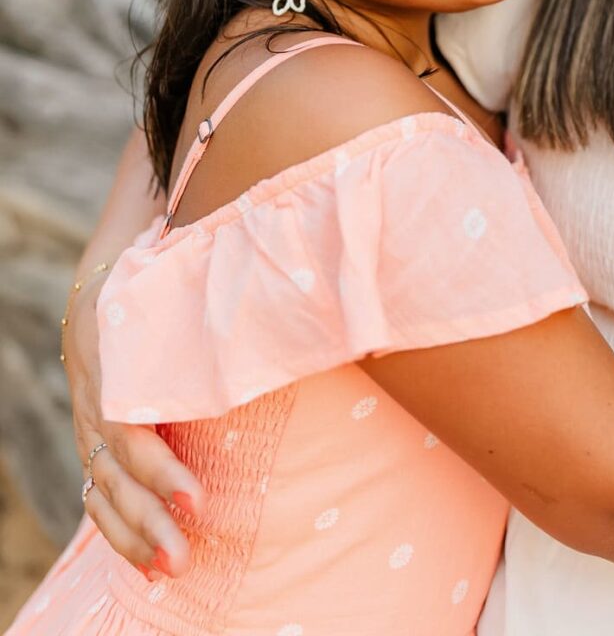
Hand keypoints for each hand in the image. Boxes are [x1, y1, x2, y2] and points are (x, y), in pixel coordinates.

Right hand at [66, 274, 203, 576]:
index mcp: (116, 368)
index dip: (159, 469)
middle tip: (185, 555)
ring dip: (136, 538)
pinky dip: (123, 537)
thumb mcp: (175, 295)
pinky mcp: (95, 453)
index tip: (197, 499)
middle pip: (117, 475)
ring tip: (173, 568)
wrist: (99, 300)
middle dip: (150, 520)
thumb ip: (214, 307)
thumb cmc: (156, 294)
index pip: (129, 430)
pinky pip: (100, 503)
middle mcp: (96, 409)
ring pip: (105, 496)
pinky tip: (152, 565)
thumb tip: (272, 306)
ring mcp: (90, 434)